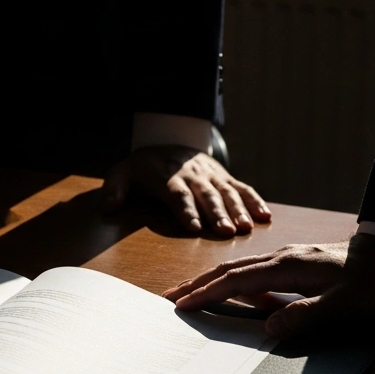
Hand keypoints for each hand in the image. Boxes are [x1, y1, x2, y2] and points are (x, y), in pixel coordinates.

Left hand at [102, 146, 270, 235]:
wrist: (166, 140)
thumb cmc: (141, 167)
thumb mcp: (121, 173)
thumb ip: (114, 189)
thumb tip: (109, 207)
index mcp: (168, 178)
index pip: (178, 195)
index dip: (186, 211)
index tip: (194, 228)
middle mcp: (192, 176)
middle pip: (206, 196)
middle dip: (217, 214)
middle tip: (227, 232)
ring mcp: (211, 176)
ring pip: (226, 193)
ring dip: (238, 210)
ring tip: (247, 227)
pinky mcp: (224, 177)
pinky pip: (241, 188)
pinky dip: (254, 200)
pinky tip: (265, 215)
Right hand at [164, 233, 374, 338]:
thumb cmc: (370, 281)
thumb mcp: (346, 304)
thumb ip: (308, 314)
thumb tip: (271, 326)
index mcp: (286, 267)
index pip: (236, 281)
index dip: (207, 293)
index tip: (182, 304)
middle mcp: (280, 259)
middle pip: (228, 271)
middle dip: (197, 285)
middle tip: (169, 298)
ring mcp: (285, 259)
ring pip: (238, 270)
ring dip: (212, 283)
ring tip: (191, 296)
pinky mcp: (292, 264)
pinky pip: (253, 273)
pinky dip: (233, 283)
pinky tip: (235, 296)